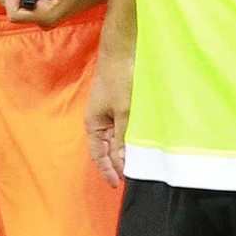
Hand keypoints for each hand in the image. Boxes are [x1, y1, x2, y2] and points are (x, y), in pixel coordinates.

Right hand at [86, 45, 130, 186]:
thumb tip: (123, 162)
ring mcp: (109, 113)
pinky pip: (124, 128)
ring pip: (117, 139)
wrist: (122, 51)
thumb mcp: (123, 111)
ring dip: (126, 151)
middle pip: (107, 149)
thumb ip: (123, 138)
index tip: (118, 184)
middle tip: (134, 178)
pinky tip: (141, 144)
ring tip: (139, 164)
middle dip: (118, 163)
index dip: (107, 170)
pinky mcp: (119, 106)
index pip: (98, 154)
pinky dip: (130, 138)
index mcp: (94, 124)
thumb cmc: (119, 79)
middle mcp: (99, 121)